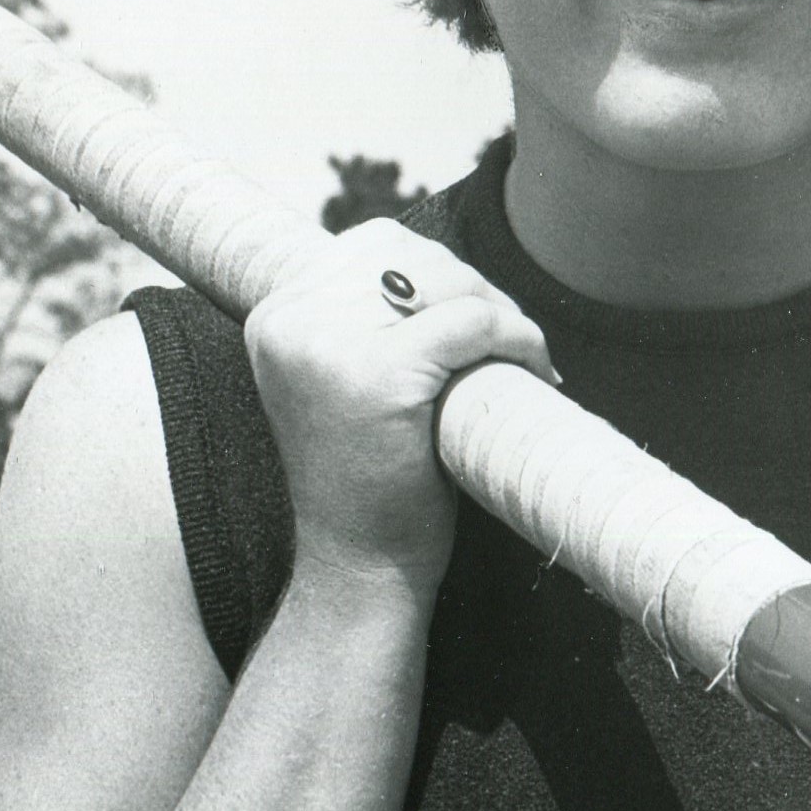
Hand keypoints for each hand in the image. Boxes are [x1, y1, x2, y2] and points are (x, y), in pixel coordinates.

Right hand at [242, 219, 554, 596]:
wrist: (359, 567)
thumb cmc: (366, 479)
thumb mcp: (341, 384)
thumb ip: (362, 320)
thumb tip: (439, 261)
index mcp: (274, 317)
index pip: (373, 244)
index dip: (439, 270)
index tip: (474, 317)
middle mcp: (290, 323)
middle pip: (411, 255)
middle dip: (474, 288)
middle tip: (511, 338)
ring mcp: (328, 347)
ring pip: (447, 283)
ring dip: (500, 311)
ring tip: (522, 354)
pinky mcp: (379, 377)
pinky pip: (471, 324)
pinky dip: (516, 338)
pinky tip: (536, 369)